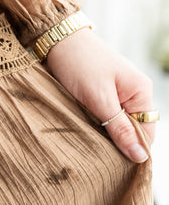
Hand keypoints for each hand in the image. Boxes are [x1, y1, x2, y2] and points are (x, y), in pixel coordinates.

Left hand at [44, 27, 154, 162]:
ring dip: (104, 135)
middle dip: (118, 143)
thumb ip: (119, 128)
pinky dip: (95, 125)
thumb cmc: (79, 64)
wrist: (57, 40)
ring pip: (117, 126)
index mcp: (140, 92)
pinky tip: (84, 130)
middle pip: (133, 131)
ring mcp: (118, 94)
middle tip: (98, 155)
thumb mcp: (99, 99)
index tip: (115, 164)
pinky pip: (105, 117)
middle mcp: (133, 94)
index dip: (135, 150)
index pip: (147, 133)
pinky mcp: (101, 94)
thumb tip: (141, 156)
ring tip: (89, 142)